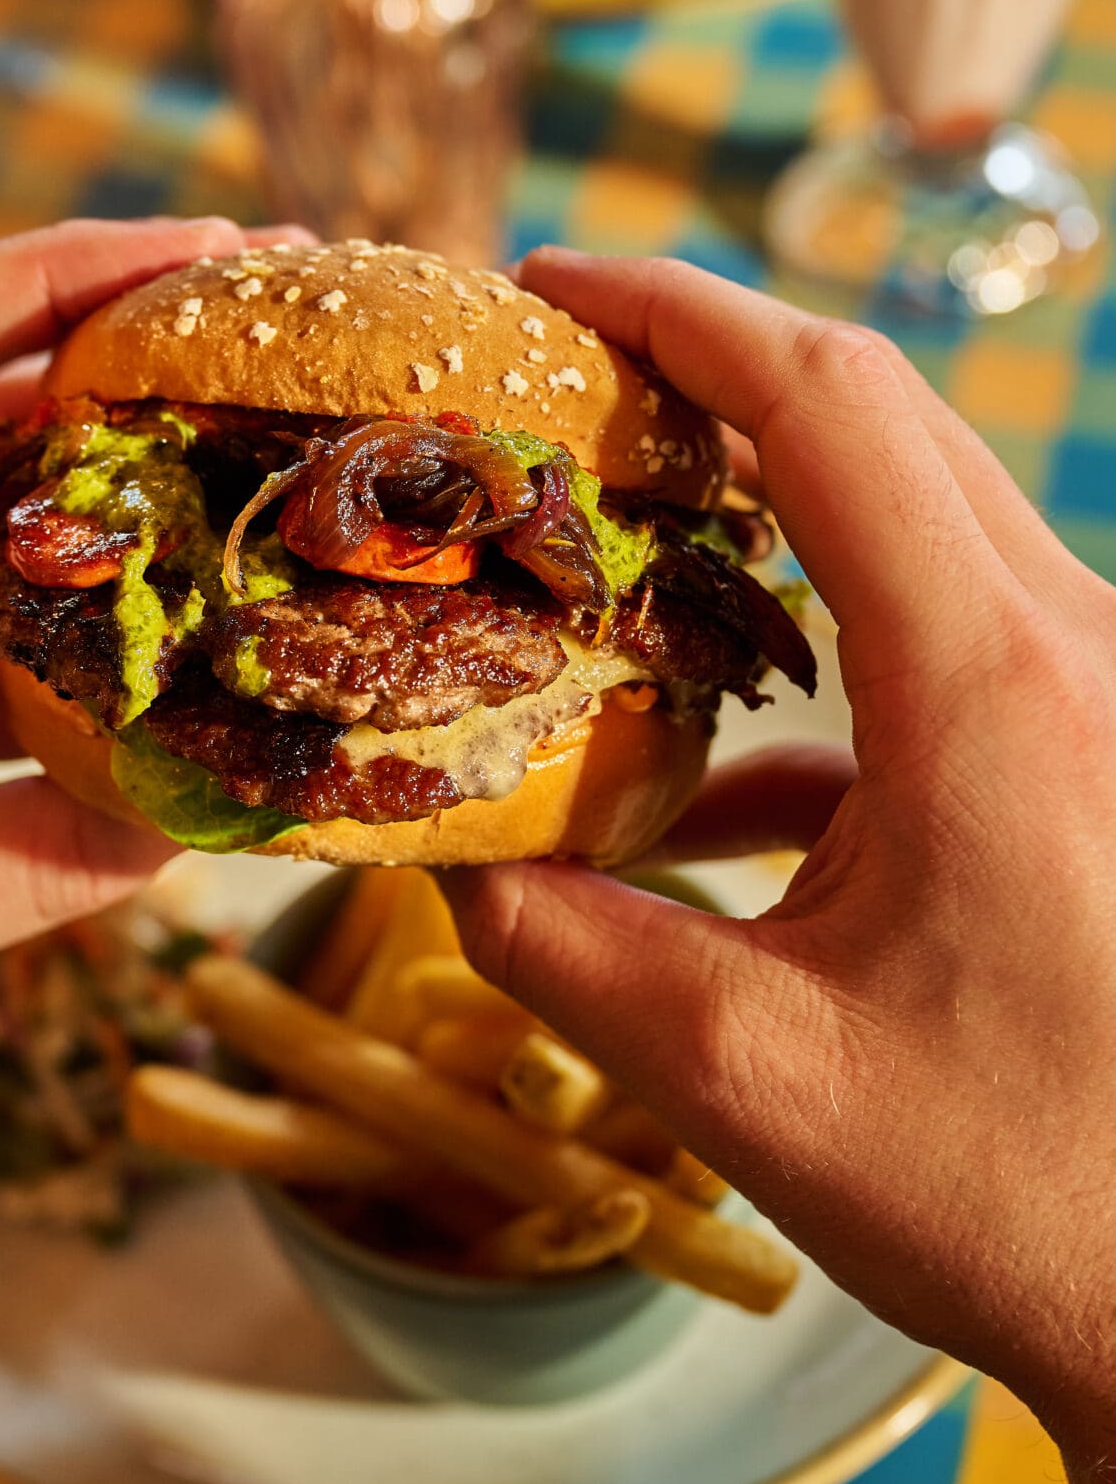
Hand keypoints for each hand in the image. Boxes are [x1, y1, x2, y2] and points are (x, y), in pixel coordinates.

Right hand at [448, 253, 1115, 1483]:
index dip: (677, 312)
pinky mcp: (1091, 766)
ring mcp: (1096, 704)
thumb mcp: (751, 1084)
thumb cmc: (1023, 1198)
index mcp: (992, 687)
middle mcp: (1070, 654)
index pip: (828, 402)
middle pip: (878, 425)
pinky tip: (716, 798)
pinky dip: (818, 672)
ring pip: (915, 528)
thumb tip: (434, 862)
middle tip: (551, 397)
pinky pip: (943, 652)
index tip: (544, 286)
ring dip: (759, 527)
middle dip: (708, 380)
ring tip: (610, 570)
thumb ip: (565, 952)